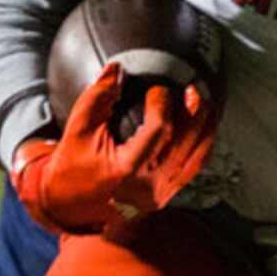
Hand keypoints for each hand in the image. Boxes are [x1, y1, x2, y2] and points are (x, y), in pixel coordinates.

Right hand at [12, 61, 217, 236]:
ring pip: (195, 157)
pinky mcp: (165, 197)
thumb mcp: (77, 129)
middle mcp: (147, 185)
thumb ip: (97, 97)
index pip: (159, 129)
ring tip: (206, 106)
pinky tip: (205, 131)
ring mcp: (159, 194)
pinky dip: (202, 148)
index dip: (162, 104)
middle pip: (184, 142)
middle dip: (193, 112)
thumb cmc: (71, 167)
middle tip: (193, 90)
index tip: (157, 90)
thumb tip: (116, 70)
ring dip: (205, 128)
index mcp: (126, 169)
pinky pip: (192, 170)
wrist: (70, 205)